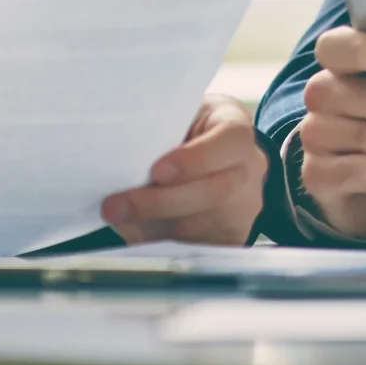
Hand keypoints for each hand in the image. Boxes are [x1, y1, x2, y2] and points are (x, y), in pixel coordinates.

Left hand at [101, 92, 270, 244]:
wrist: (207, 156)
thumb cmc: (184, 130)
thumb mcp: (177, 116)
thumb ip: (160, 131)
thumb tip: (123, 154)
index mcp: (235, 126)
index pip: (231, 141)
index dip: (195, 159)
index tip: (156, 171)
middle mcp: (249, 168)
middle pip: (217, 192)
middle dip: (162, 202)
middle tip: (116, 206)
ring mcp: (244, 206)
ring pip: (205, 226)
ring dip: (155, 226)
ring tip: (118, 219)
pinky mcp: (233, 236)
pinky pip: (201, 248)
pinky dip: (165, 244)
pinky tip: (139, 234)